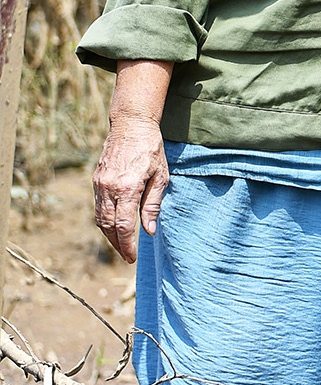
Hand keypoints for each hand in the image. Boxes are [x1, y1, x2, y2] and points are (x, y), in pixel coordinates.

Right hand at [94, 59, 174, 262]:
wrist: (131, 126)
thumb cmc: (151, 150)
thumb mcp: (160, 177)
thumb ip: (153, 204)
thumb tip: (149, 230)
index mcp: (127, 188)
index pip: (123, 225)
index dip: (127, 245)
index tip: (131, 258)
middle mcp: (109, 188)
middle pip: (108, 226)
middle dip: (116, 244)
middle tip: (126, 256)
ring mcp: (99, 184)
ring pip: (99, 218)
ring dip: (109, 234)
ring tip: (121, 245)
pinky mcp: (96, 181)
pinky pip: (97, 207)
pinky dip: (104, 220)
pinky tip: (114, 226)